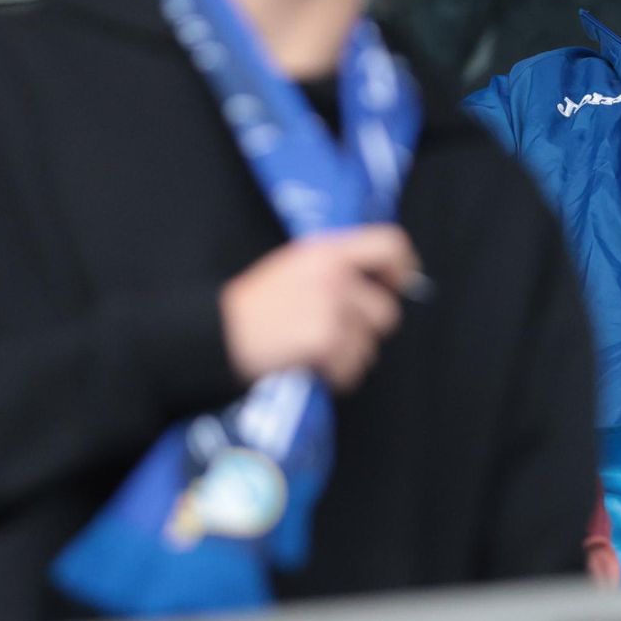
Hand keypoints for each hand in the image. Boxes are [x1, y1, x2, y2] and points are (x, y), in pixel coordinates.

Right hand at [220, 225, 421, 391]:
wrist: (216, 333)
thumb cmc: (254, 305)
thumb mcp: (295, 267)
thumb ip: (338, 268)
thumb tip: (383, 282)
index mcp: (327, 250)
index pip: (390, 244)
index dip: (403, 267)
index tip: (398, 285)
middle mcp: (335, 274)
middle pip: (386, 310)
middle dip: (366, 331)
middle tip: (337, 335)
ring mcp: (331, 307)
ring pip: (369, 345)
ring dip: (348, 356)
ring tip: (315, 350)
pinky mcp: (325, 339)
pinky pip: (351, 368)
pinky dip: (335, 376)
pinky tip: (310, 365)